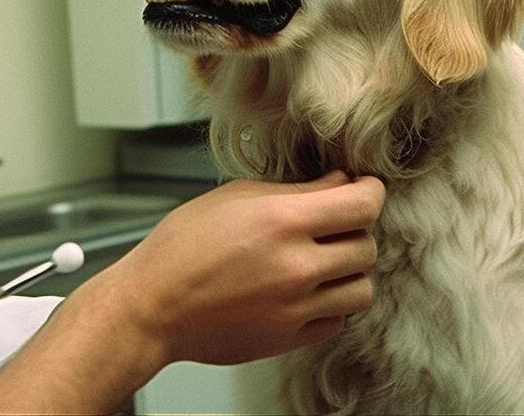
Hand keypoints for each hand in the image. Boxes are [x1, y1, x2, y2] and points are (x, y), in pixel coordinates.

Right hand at [89, 170, 384, 367]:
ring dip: (349, 271)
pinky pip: (337, 321)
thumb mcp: (235, 198)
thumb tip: (339, 184)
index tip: (365, 188)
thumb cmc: (181, 247)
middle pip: (367, 246)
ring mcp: (295, 308)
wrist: (152, 306)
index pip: (362, 204)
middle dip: (355, 229)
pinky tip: (306, 290)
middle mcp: (295, 267)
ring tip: (324, 260)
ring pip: (361, 288)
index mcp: (281, 221)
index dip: (371, 191)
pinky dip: (330, 304)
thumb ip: (295, 191)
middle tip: (334, 223)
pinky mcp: (288, 339)